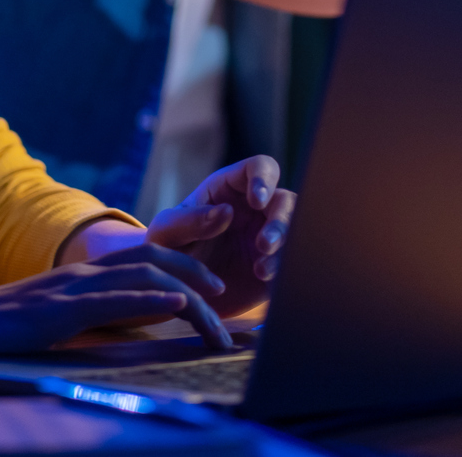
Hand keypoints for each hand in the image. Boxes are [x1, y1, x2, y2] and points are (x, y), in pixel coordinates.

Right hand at [0, 244, 229, 354]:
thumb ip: (95, 314)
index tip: (213, 290)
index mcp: (87, 272)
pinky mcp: (63, 310)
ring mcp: (76, 287)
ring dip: (188, 296)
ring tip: (215, 312)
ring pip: (146, 280)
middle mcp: (87, 271)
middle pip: (157, 260)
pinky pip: (115, 301)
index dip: (186, 265)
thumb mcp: (61, 317)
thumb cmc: (8, 328)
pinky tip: (177, 308)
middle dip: (198, 274)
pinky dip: (151, 302)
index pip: (147, 257)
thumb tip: (136, 324)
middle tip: (226, 297)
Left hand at [144, 155, 294, 318]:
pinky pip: (291, 264)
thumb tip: (226, 211)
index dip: (264, 179)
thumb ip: (189, 220)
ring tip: (261, 268)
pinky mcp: (274, 269)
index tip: (256, 200)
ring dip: (285, 246)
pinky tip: (264, 278)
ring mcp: (268, 239)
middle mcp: (256, 210)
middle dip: (281, 220)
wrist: (172, 293)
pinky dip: (284, 269)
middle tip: (263, 244)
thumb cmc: (167, 251)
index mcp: (232, 188)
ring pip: (295, 232)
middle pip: (286, 201)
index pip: (260, 168)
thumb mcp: (166, 233)